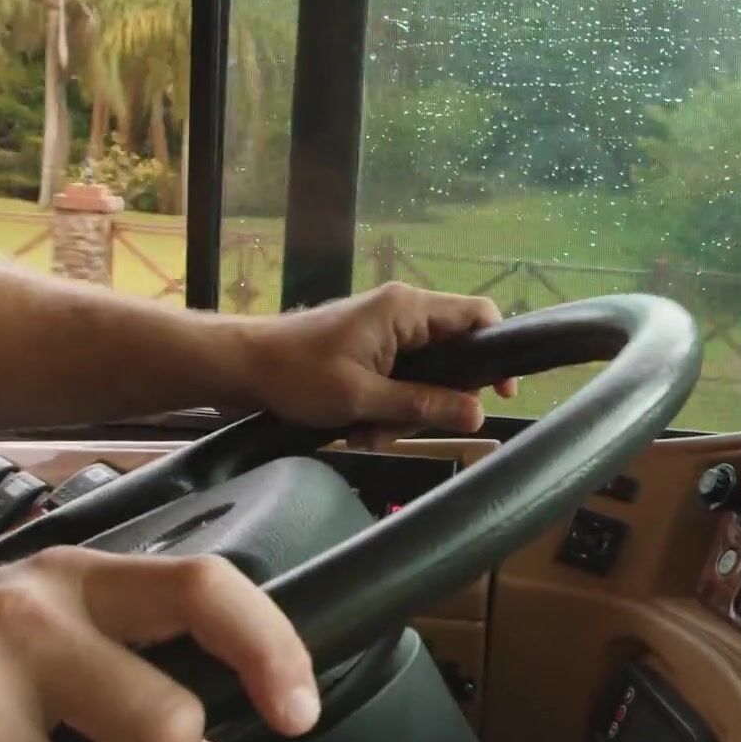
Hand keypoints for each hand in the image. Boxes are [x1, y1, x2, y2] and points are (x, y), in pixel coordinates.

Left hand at [240, 283, 519, 447]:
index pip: (478, 315)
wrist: (241, 367)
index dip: (497, 353)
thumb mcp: (363, 398)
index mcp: (406, 309)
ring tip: (369, 431)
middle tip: (404, 426)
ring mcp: (385, 329)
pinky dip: (386, 406)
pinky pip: (399, 377)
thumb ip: (425, 405)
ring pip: (425, 374)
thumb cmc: (297, 375)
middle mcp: (402, 312)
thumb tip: (480, 414)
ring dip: (404, 410)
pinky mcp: (370, 347)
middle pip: (453, 353)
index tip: (498, 394)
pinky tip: (358, 427)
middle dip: (434, 399)